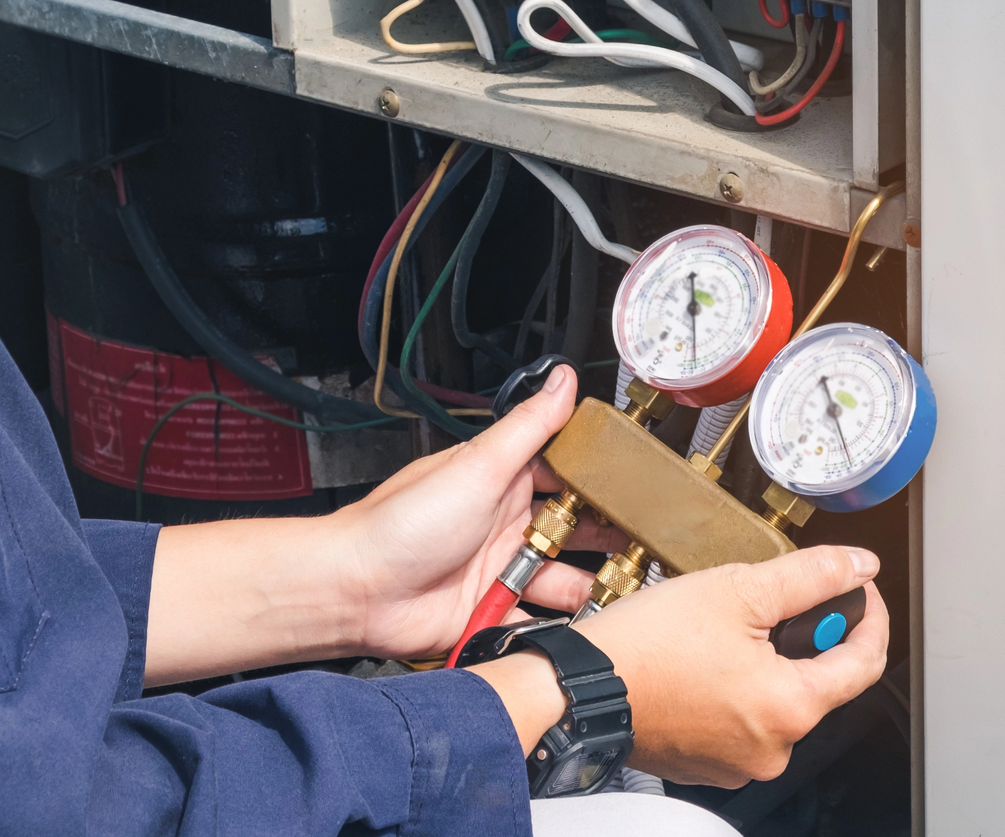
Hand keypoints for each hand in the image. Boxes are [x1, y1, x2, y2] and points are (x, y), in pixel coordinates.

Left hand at [329, 364, 623, 659]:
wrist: (359, 589)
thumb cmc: (404, 521)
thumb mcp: (479, 464)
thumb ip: (530, 427)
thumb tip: (564, 380)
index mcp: (504, 482)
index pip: (567, 476)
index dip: (602, 482)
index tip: (643, 488)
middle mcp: (505, 525)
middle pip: (574, 532)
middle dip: (608, 539)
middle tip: (646, 545)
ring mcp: (500, 571)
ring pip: (563, 579)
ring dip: (588, 585)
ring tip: (619, 588)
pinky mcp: (493, 614)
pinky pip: (539, 621)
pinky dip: (561, 624)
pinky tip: (583, 622)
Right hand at [574, 546, 887, 785]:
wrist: (579, 687)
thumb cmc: (646, 645)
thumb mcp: (736, 589)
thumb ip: (808, 575)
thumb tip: (854, 565)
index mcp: (789, 708)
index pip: (865, 663)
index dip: (869, 615)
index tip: (858, 589)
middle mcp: (772, 749)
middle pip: (816, 681)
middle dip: (803, 636)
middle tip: (771, 600)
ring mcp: (738, 763)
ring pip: (775, 700)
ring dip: (766, 661)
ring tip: (725, 629)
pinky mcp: (706, 764)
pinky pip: (740, 720)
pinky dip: (734, 688)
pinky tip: (703, 660)